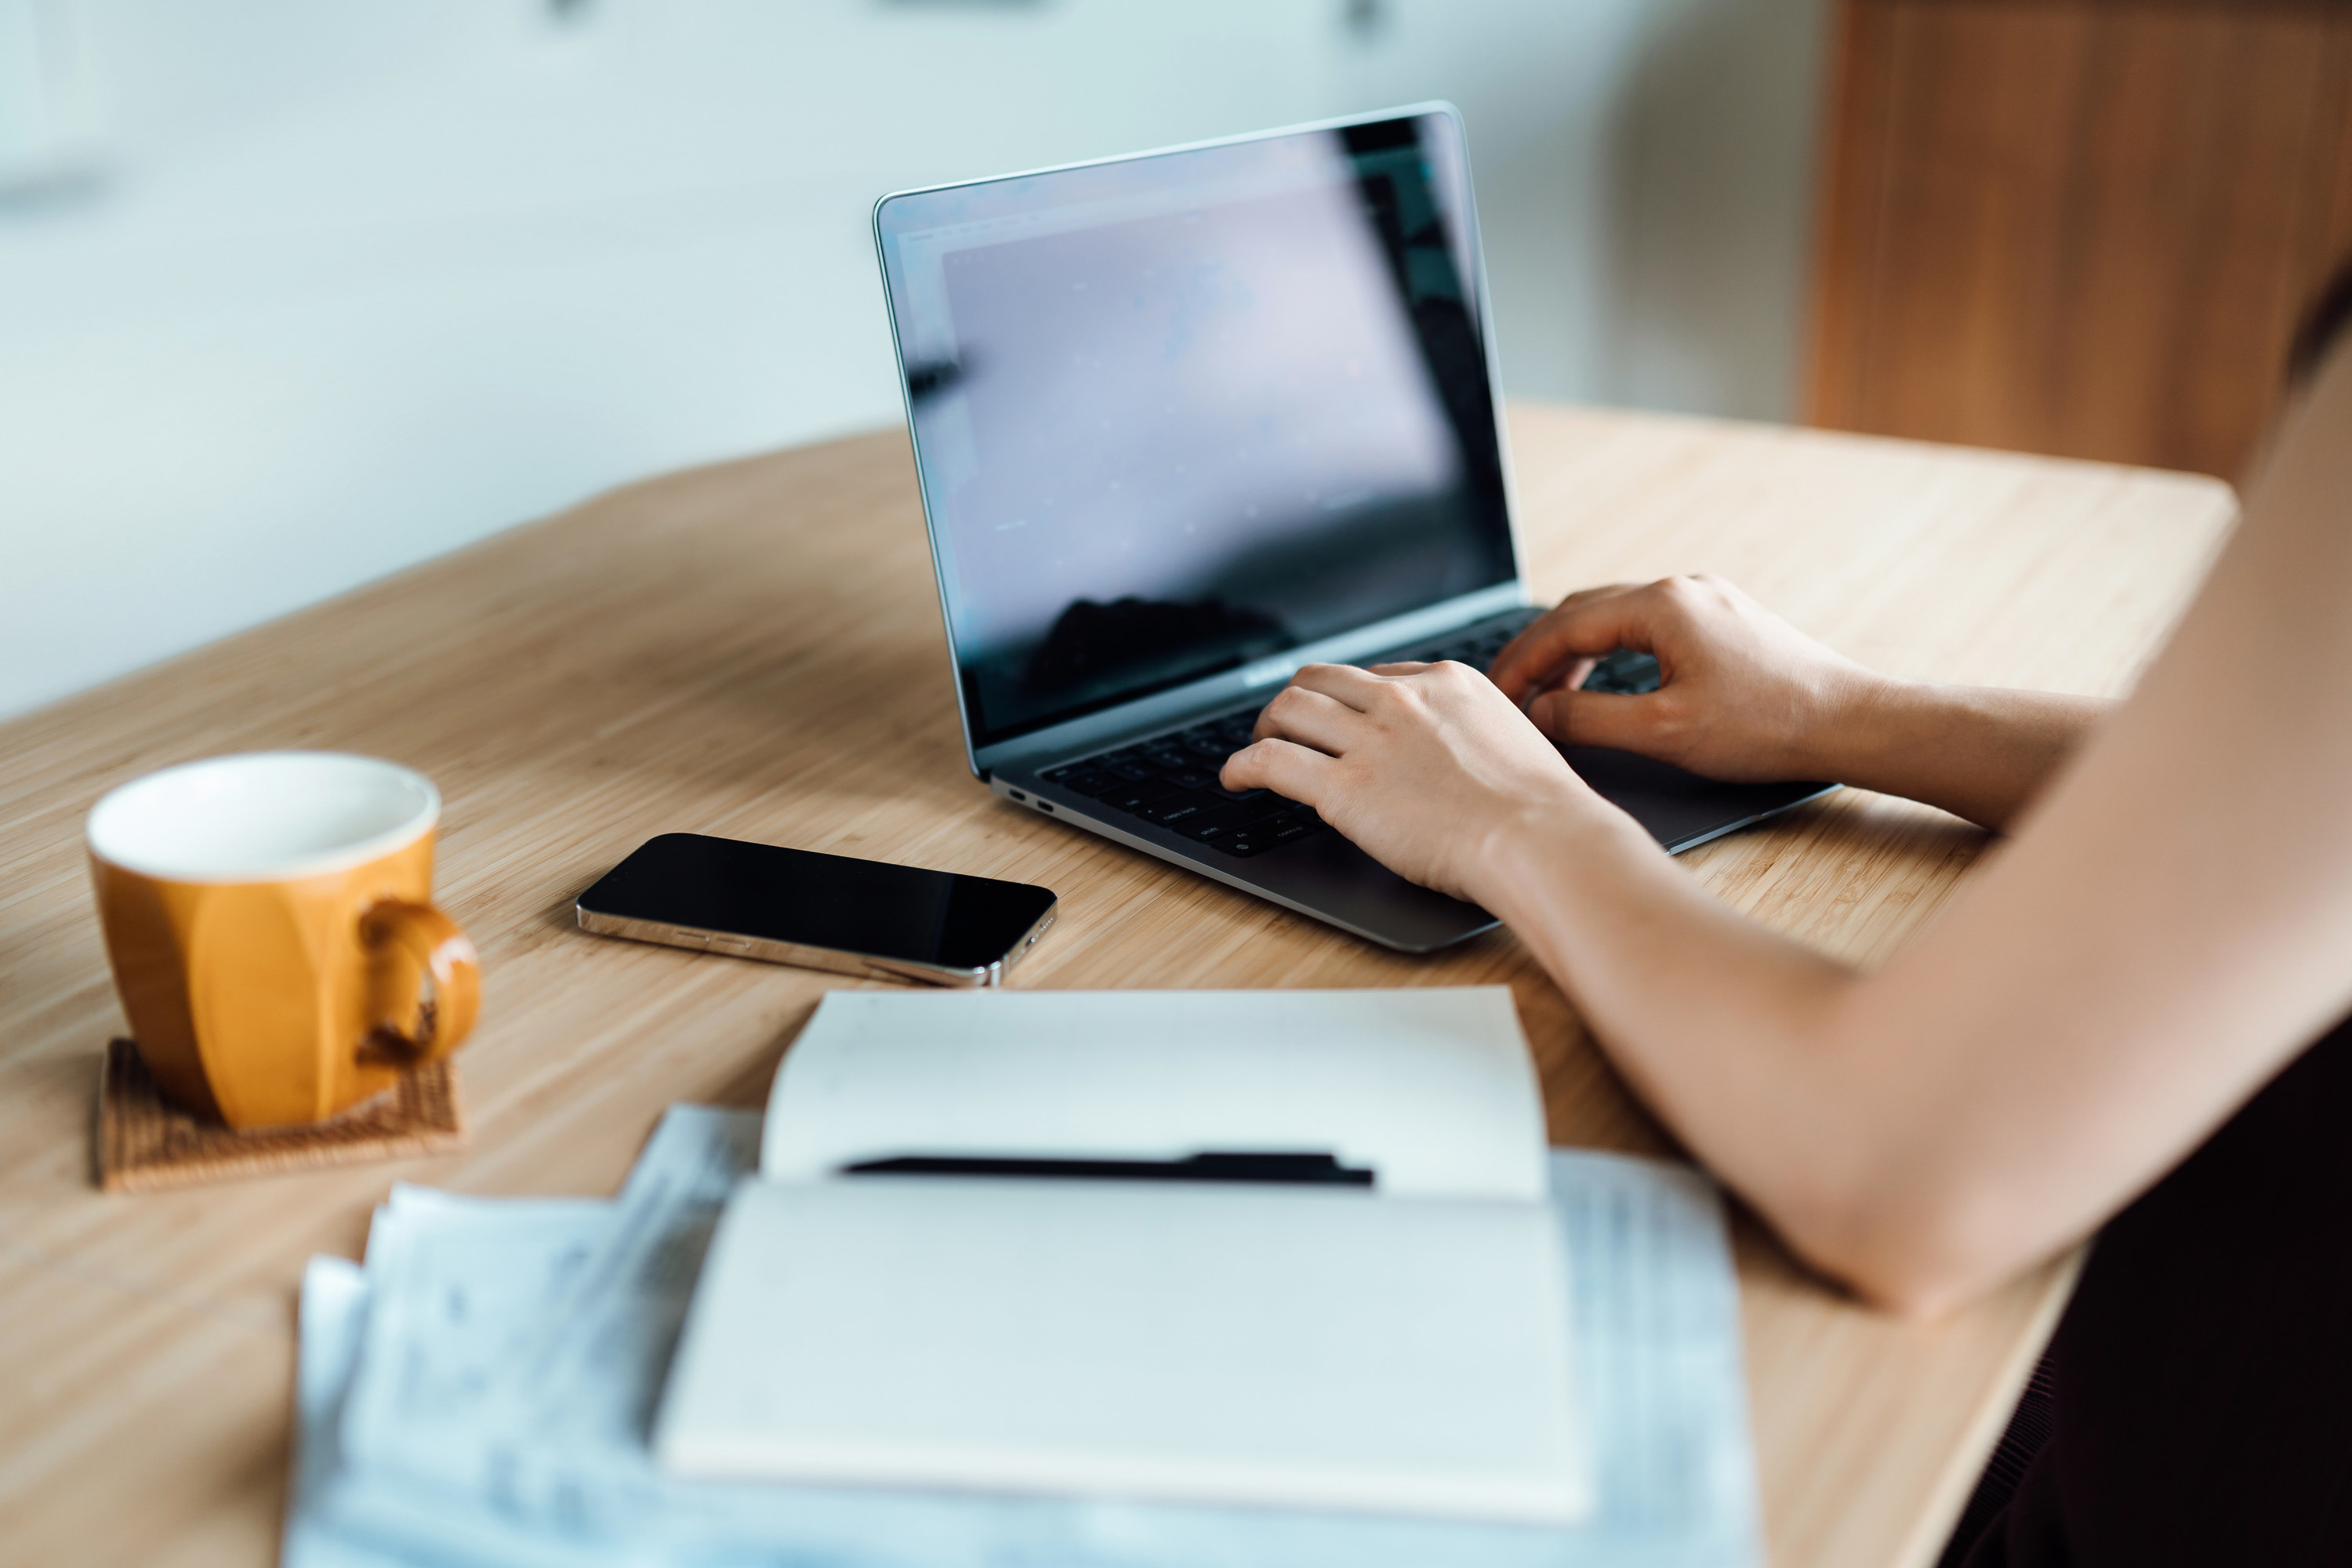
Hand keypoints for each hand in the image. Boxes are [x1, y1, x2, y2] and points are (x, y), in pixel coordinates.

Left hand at [1219, 660, 1597, 900]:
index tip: (1341, 718)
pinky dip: (1240, 765)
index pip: (1377, 675)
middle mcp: (1402, 700)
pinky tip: (1233, 778)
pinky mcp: (1344, 786)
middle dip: (1297, 699)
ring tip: (1257, 747)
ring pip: (1290, 708)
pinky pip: (1271, 761)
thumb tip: (1455, 749)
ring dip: (1265, 726)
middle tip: (1285, 725)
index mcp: (1446, 682)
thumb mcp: (1511, 738)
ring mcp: (1370, 740)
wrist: (1538, 838)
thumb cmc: (1539, 808)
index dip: (1350, 699)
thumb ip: (1472, 731)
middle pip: (1322, 679)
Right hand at [1487, 574, 1882, 781]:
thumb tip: (1538, 713)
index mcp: (1660, 606)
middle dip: (1540, 652)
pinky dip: (1612, 649)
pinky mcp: (1724, 618)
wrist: (1849, 722)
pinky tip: (1608, 681)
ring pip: (1616, 614)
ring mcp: (1705, 599)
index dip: (1521, 663)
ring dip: (1576, 651)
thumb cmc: (1765, 726)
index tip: (1495, 697)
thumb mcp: (1663, 732)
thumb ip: (1589, 719)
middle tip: (1510, 694)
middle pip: (1584, 610)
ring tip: (1551, 694)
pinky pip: (1648, 623)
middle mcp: (1680, 589)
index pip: (1564, 626)